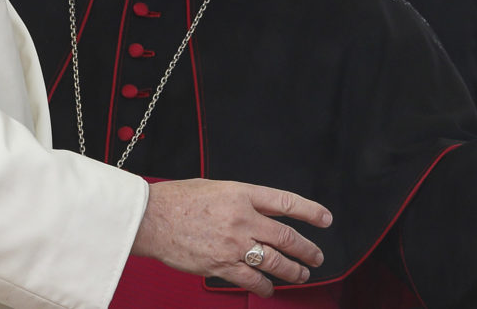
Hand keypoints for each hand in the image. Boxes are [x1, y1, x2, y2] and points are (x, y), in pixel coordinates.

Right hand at [130, 178, 331, 296]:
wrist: (152, 218)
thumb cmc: (177, 200)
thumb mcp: (215, 187)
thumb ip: (240, 199)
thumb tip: (258, 210)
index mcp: (241, 193)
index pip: (285, 201)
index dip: (310, 211)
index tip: (324, 219)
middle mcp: (242, 218)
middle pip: (286, 236)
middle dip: (306, 249)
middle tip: (316, 256)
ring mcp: (234, 244)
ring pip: (275, 261)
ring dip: (293, 271)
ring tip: (301, 274)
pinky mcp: (222, 265)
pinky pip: (252, 280)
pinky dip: (265, 286)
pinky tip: (269, 288)